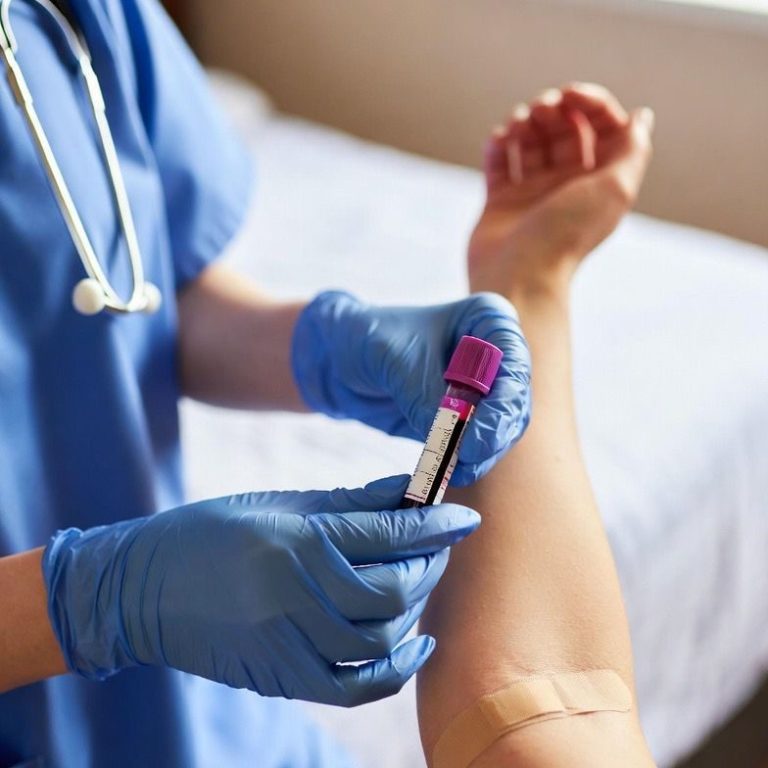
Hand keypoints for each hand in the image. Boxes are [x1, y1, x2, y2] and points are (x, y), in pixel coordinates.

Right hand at [43, 476, 479, 706]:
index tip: (465, 515)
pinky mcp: (283, 676)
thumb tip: (408, 492)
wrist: (143, 588)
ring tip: (418, 580)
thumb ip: (350, 502)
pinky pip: (357, 687)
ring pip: (382, 636)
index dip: (436, 524)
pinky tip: (417, 643)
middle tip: (437, 544)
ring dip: (414, 606)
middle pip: (394, 590)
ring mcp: (289, 643)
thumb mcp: (280, 503)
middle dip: (429, 563)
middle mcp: (296, 595)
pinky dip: (396, 669)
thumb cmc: (213, 531)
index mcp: (296, 541)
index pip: (389, 536)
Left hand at [292, 291, 530, 484]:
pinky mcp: (465, 419)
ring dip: (483, 454)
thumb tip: (451, 441)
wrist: (336, 357)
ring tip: (455, 469)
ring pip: (501, 430)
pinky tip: (446, 472)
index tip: (478, 437)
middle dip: (495, 434)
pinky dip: (465, 462)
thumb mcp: (393, 359)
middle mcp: (494, 354)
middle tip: (470, 457)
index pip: (514, 362)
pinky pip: (477, 446)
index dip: (504, 402)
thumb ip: (424, 395)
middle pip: (514, 402)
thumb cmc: (366, 337)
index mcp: (487, 320)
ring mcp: (483, 389)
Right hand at [469, 83, 653, 295]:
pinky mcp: (500, 202)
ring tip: (517, 126)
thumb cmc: (566, 234)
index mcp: (598, 180)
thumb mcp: (615, 188)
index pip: (600, 126)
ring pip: (530, 141)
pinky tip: (499, 140)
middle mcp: (566, 185)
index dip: (589, 103)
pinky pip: (498, 162)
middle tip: (541, 109)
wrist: (519, 274)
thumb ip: (633, 149)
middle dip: (553, 109)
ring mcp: (531, 193)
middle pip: (563, 129)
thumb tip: (641, 117)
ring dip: (524, 122)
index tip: (569, 95)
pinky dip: (498, 144)